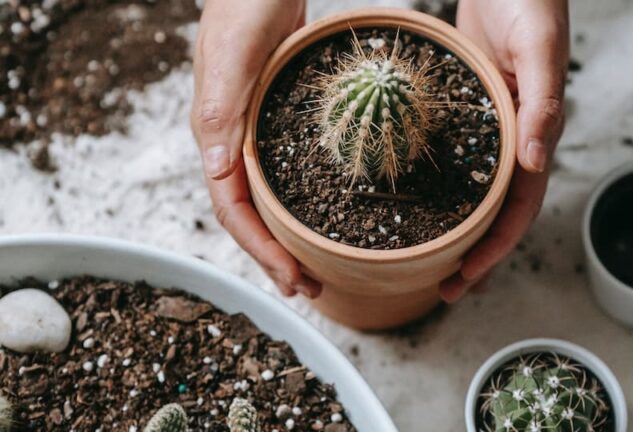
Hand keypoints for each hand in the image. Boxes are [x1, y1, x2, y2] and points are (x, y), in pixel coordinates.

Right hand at [191, 0, 320, 297]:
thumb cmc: (245, 5)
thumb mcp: (233, 53)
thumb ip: (220, 107)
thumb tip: (216, 172)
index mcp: (215, 136)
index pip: (232, 210)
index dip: (259, 250)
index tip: (292, 279)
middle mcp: (231, 143)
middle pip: (248, 217)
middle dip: (274, 258)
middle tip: (309, 289)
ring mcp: (253, 135)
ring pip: (264, 201)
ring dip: (285, 238)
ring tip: (315, 268)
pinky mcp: (275, 124)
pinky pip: (282, 176)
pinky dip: (298, 204)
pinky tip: (321, 216)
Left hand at [440, 0, 569, 301]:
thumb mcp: (539, 47)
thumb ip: (543, 103)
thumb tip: (536, 164)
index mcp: (534, 133)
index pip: (518, 207)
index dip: (494, 248)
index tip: (465, 279)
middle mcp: (510, 138)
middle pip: (494, 211)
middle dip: (473, 254)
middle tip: (443, 290)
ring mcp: (486, 126)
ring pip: (471, 190)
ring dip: (453, 228)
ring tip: (424, 260)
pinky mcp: (464, 108)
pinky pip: (449, 155)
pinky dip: (433, 184)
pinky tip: (409, 198)